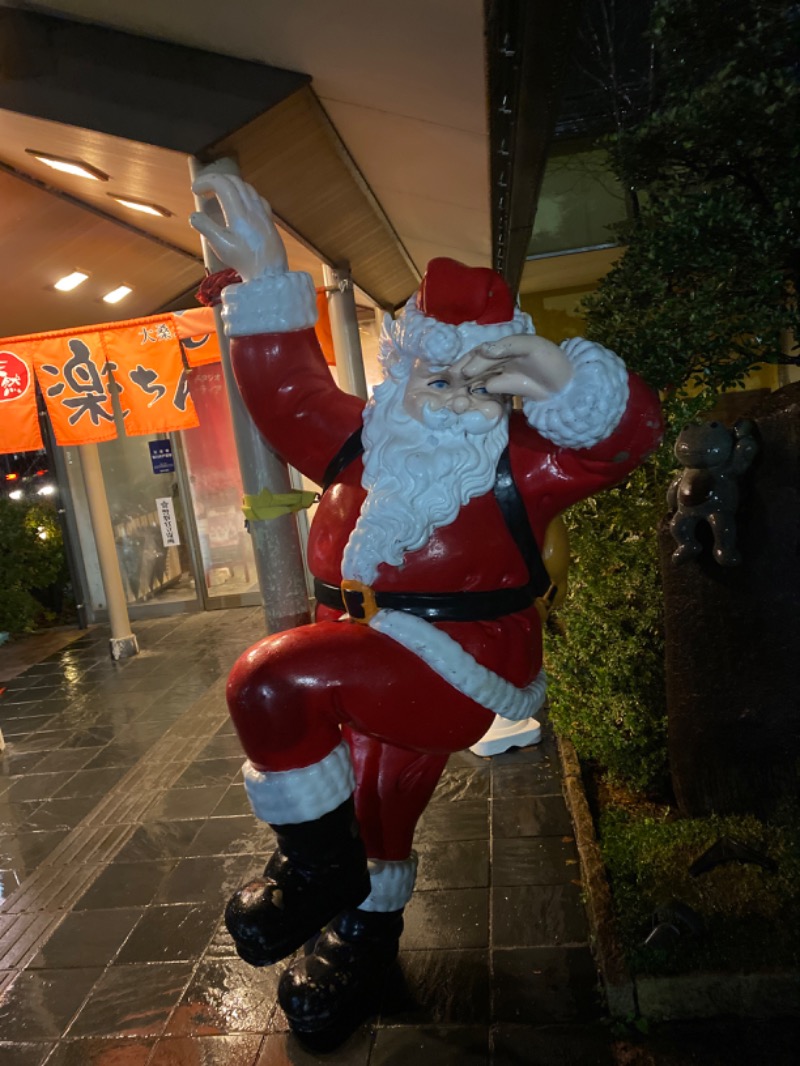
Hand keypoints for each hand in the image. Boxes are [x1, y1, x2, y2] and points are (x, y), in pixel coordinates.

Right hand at [190, 174, 287, 281]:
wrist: (270, 274)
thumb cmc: (244, 261)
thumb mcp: (221, 246)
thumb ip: (206, 228)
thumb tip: (194, 216)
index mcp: (239, 212)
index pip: (222, 183)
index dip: (205, 182)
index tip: (194, 191)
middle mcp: (252, 208)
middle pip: (234, 181)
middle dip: (216, 180)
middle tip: (204, 190)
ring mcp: (263, 213)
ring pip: (246, 187)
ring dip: (230, 185)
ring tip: (219, 194)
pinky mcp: (269, 220)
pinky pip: (257, 198)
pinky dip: (244, 194)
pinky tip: (240, 204)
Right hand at [458, 334, 572, 401]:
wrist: (568, 386)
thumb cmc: (552, 361)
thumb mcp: (531, 347)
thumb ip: (506, 346)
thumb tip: (481, 351)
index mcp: (505, 346)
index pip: (480, 352)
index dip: (466, 361)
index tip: (456, 373)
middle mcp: (501, 358)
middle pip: (476, 365)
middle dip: (460, 374)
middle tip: (445, 385)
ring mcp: (503, 374)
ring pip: (479, 377)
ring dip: (466, 384)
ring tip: (453, 392)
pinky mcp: (507, 388)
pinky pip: (487, 389)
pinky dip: (477, 393)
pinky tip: (467, 399)